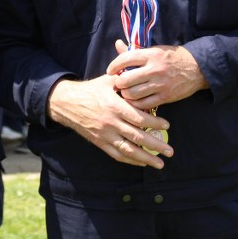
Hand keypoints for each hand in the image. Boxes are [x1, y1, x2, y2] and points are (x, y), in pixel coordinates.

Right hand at [47, 75, 172, 167]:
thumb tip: (143, 75)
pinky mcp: (100, 142)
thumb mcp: (108, 81)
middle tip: (170, 150)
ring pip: (128, 150)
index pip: (139, 118)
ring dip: (145, 158)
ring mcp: (105, 135)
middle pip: (137, 137)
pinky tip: (142, 163)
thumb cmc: (91, 90)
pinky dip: (130, 161)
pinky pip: (117, 155)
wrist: (68, 103)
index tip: (167, 126)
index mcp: (114, 106)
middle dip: (156, 145)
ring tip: (160, 163)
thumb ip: (126, 81)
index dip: (154, 123)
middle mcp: (110, 122)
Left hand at [107, 40, 207, 109]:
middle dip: (119, 83)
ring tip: (126, 92)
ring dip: (125, 94)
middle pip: (126, 79)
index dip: (113, 66)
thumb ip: (135, 51)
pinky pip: (144, 104)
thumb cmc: (172, 58)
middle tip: (119, 84)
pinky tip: (135, 100)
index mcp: (151, 55)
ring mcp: (160, 84)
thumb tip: (117, 44)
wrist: (197, 68)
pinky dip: (136, 104)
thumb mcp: (155, 50)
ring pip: (133, 94)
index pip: (125, 59)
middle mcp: (155, 69)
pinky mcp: (165, 97)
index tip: (110, 71)